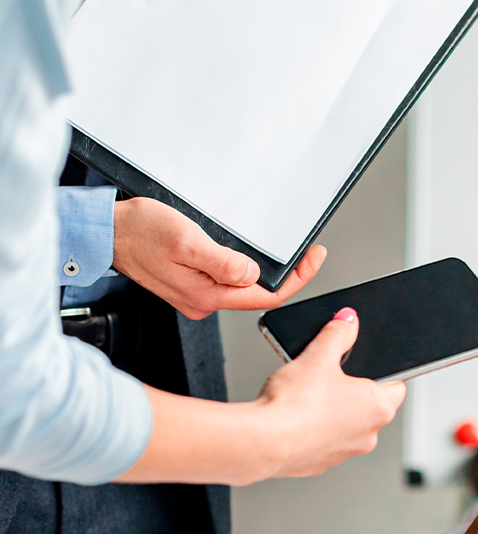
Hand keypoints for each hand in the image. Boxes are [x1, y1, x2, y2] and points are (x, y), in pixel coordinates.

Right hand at [112, 197, 323, 318]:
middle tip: (308, 254)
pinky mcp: (189, 284)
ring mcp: (196, 294)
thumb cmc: (138, 232)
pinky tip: (244, 253)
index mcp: (207, 295)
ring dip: (263, 270)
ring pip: (241, 286)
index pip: (268, 297)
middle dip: (287, 276)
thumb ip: (223, 262)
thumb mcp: (187, 241)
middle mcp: (203, 301)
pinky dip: (241, 267)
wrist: (105, 232)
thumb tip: (253, 275)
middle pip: (258, 294)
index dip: (298, 279)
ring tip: (282, 252)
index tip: (315, 258)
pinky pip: (225, 279)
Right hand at [255, 308, 405, 477]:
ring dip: (332, 413)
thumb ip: (337, 334)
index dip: (382, 372)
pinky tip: (295, 418)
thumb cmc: (294, 404)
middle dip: (350, 390)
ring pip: (346, 426)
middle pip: (368, 405)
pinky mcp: (321, 464)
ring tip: (306, 397)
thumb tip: (347, 321)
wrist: (262, 442)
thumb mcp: (318, 357)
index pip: (396, 384)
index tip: (367, 366)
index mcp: (379, 407)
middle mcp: (369, 434)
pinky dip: (313, 431)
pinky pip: (324, 442)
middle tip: (328, 378)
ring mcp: (345, 452)